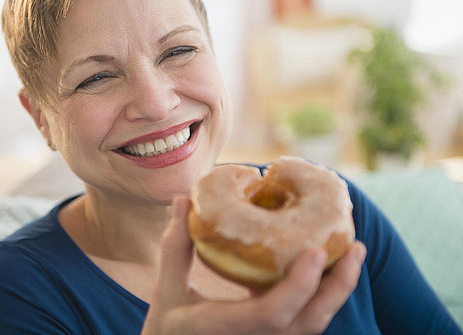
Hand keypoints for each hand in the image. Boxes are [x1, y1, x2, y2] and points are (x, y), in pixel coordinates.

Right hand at [141, 196, 366, 334]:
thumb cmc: (168, 327)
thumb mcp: (166, 289)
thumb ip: (175, 246)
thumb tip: (184, 199)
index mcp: (225, 329)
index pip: (271, 315)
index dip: (298, 286)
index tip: (316, 250)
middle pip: (309, 324)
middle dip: (337, 286)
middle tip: (355, 246)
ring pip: (314, 325)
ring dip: (337, 290)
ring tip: (352, 252)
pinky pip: (307, 322)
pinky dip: (323, 296)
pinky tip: (328, 267)